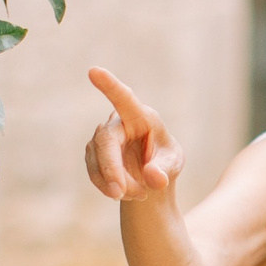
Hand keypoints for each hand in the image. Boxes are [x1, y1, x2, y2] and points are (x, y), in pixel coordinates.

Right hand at [85, 67, 183, 200]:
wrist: (150, 176)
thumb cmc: (165, 161)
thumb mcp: (173, 164)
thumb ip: (164, 170)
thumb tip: (152, 178)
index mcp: (141, 116)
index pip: (124, 99)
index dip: (110, 86)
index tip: (94, 71)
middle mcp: (117, 122)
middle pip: (105, 142)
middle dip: (112, 169)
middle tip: (121, 194)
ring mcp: (101, 137)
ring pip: (98, 161)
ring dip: (116, 183)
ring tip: (140, 194)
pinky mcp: (93, 154)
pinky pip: (94, 172)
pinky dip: (108, 186)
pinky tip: (124, 193)